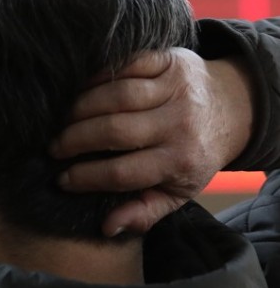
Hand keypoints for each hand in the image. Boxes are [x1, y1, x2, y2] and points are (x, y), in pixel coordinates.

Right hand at [50, 48, 252, 236]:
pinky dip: (99, 74)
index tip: (62, 179)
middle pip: (116, 131)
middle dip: (76, 140)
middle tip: (54, 147)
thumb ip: (146, 211)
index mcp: (182, 161)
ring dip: (81, 107)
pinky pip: (127, 63)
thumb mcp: (180, 190)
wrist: (231, 108)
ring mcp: (176, 88)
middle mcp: (181, 124)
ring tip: (63, 120)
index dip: (86, 177)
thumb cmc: (195, 152)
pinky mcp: (170, 60)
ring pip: (118, 95)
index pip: (123, 172)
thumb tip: (108, 227)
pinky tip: (81, 88)